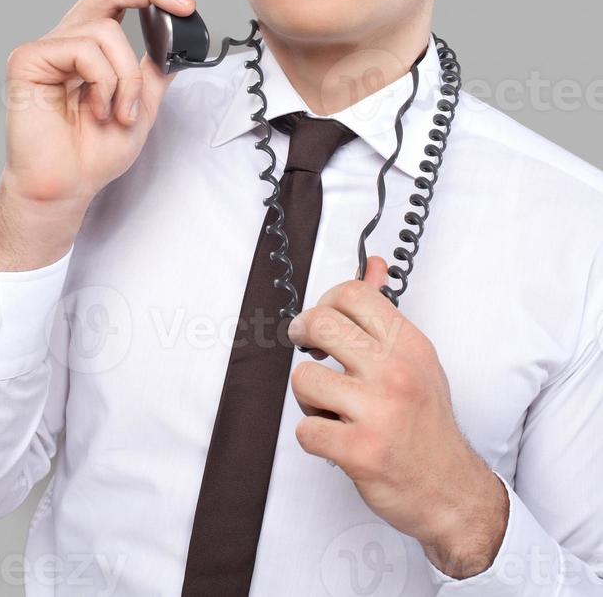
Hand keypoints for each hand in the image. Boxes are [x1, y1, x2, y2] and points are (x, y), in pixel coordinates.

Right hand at [2, 0, 194, 212]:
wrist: (67, 186)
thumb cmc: (93, 151)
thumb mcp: (142, 105)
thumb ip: (154, 69)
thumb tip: (173, 42)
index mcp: (95, 46)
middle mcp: (71, 40)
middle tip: (183, 2)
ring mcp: (48, 48)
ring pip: (107, 31)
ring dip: (127, 78)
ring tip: (118, 111)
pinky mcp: (29, 60)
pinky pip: (86, 51)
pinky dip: (105, 83)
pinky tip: (96, 108)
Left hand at [287, 256, 508, 573]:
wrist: (450, 488)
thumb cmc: (427, 422)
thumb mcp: (415, 359)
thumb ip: (385, 312)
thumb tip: (372, 265)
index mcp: (408, 344)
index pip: (352, 293)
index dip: (325, 302)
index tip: (323, 321)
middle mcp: (395, 372)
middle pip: (320, 323)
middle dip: (303, 335)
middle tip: (310, 352)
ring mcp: (377, 411)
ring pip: (303, 378)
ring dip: (308, 396)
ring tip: (329, 406)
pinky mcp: (359, 450)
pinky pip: (305, 429)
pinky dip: (313, 435)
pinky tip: (334, 437)